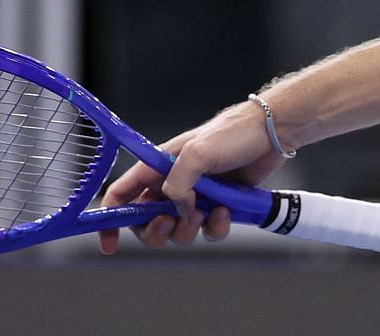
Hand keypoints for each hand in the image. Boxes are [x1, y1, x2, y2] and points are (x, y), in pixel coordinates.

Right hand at [96, 101, 290, 253]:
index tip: (109, 244)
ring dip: (187, 230)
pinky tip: (225, 211)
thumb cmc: (232, 134)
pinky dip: (215, 227)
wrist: (270, 134)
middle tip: (169, 222)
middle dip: (155, 231)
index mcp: (157, 166)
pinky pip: (207, 232)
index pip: (122, 194)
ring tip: (204, 213)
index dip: (110, 220)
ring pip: (177, 232)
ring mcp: (195, 197)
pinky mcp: (217, 207)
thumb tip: (177, 210)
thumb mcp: (197, 152)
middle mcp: (172, 183)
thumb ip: (177, 184)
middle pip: (146, 223)